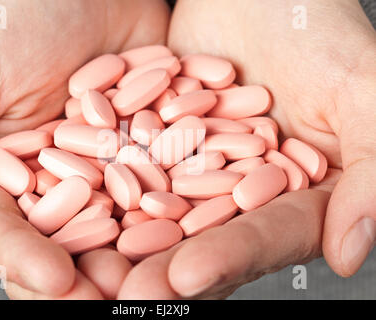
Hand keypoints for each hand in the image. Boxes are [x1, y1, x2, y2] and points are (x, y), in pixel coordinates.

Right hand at [0, 0, 169, 297]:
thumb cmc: (27, 22)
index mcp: (5, 180)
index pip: (5, 236)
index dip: (25, 263)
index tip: (56, 283)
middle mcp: (59, 188)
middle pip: (68, 249)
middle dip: (89, 280)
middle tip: (115, 300)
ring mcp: (112, 178)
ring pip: (121, 233)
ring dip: (140, 263)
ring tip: (162, 286)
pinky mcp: (155, 160)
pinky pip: (169, 193)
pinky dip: (183, 215)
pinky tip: (198, 238)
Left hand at [117, 0, 374, 298]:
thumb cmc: (318, 29)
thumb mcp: (358, 92)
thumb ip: (370, 173)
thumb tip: (350, 252)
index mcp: (293, 194)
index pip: (263, 236)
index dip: (227, 258)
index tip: (183, 279)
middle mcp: (240, 192)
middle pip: (204, 239)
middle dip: (164, 268)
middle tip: (123, 294)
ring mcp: (195, 169)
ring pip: (160, 212)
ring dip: (125, 239)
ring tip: (89, 267)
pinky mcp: (159, 142)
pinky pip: (131, 166)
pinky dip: (105, 183)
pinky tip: (73, 202)